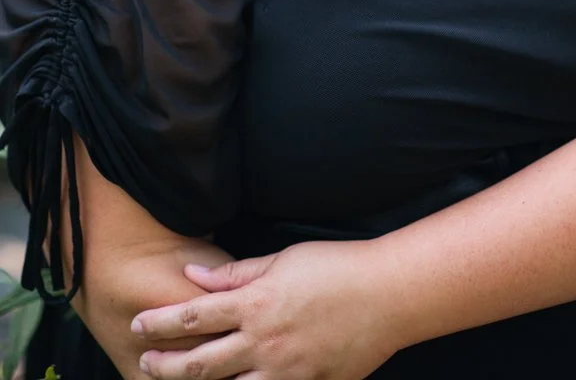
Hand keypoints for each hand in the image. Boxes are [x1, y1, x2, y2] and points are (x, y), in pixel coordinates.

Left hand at [131, 239, 402, 378]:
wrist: (387, 295)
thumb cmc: (337, 266)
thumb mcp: (284, 258)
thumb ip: (237, 272)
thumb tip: (195, 274)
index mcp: (255, 303)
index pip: (194, 317)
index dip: (161, 322)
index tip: (137, 324)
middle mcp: (262, 342)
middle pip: (200, 364)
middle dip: (166, 367)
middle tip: (144, 364)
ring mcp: (284, 372)